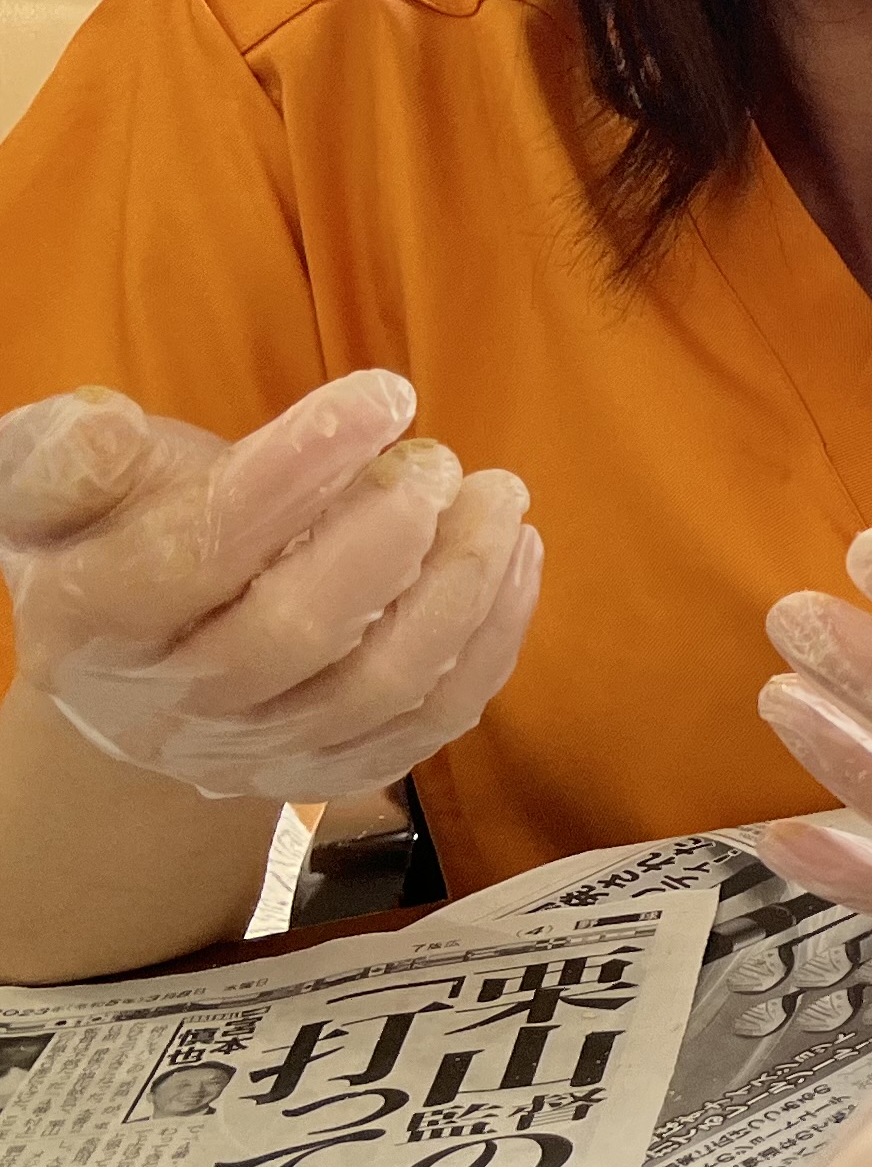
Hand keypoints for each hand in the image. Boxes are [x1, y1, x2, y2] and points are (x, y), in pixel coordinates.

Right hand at [0, 374, 539, 800]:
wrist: (131, 659)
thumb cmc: (111, 540)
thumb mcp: (57, 489)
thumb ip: (68, 460)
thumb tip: (104, 428)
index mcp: (92, 622)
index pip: (195, 552)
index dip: (294, 472)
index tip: (384, 395)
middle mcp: (170, 707)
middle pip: (293, 634)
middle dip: (388, 538)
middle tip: (442, 462)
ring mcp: (258, 753)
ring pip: (378, 687)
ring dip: (459, 587)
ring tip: (497, 498)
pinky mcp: (336, 771)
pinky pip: (432, 722)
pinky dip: (491, 641)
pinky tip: (518, 557)